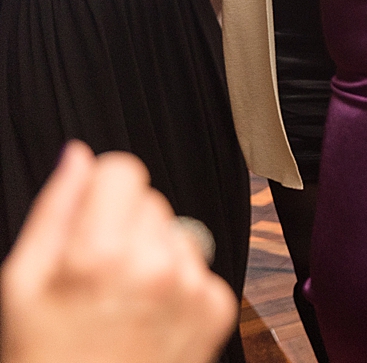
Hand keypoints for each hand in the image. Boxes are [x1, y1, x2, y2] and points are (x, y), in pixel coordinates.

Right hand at [0, 141, 237, 362]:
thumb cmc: (42, 357)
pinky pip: (199, 266)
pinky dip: (178, 285)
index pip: (124, 170)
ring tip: (120, 303)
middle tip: (96, 278)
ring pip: (178, 231)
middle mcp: (155, 265)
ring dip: (154, 254)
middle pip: (151, 200)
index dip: (101, 192)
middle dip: (124, 227)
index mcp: (98, 254)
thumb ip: (55, 210)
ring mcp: (191, 287)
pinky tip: (146, 319)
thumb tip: (77, 156)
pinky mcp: (216, 308)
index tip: (88, 222)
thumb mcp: (19, 285)